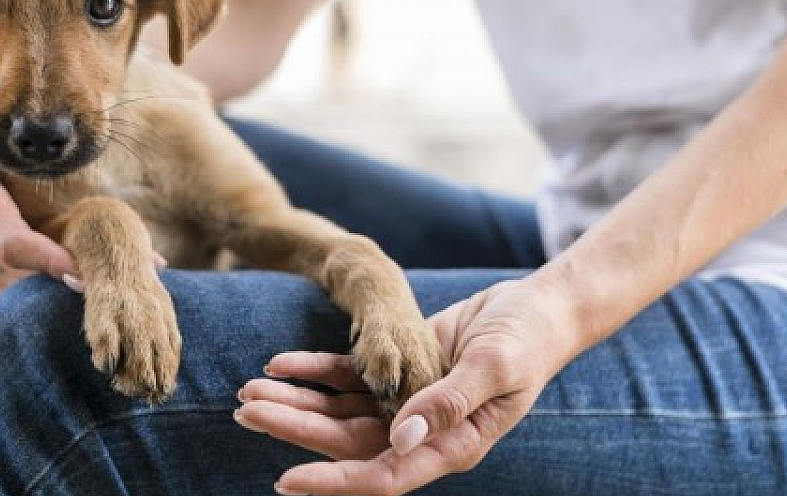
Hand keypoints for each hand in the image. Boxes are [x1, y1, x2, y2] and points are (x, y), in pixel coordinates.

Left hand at [235, 278, 575, 495]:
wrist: (540, 308)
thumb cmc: (528, 341)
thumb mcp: (494, 368)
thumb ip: (448, 404)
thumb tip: (400, 442)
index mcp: (450, 446)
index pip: (382, 477)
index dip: (333, 482)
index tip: (287, 481)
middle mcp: (421, 433)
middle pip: (346, 443)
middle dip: (294, 429)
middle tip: (246, 411)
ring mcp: (407, 403)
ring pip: (339, 411)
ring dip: (296, 401)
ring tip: (249, 390)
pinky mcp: (400, 370)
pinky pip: (347, 376)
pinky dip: (314, 370)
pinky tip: (281, 362)